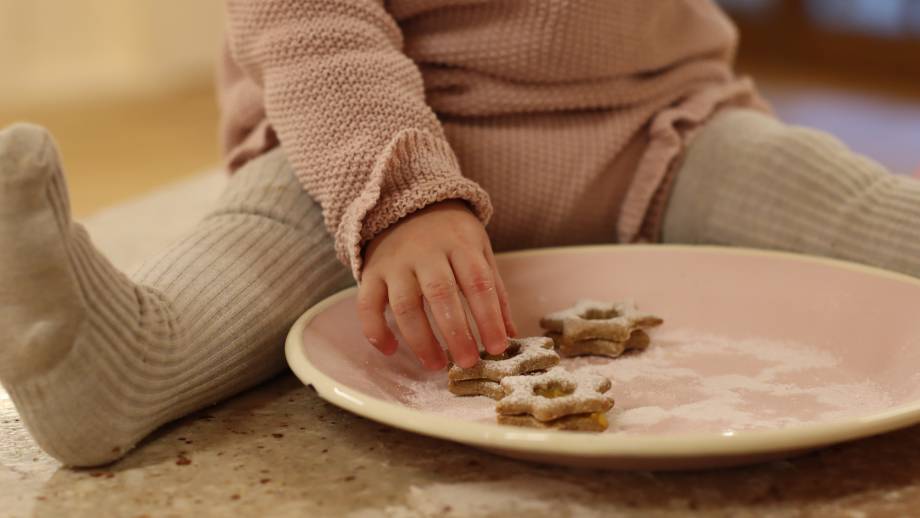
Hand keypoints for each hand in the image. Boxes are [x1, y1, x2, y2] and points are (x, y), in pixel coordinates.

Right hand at [357, 200, 516, 369]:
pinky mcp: (371, 272)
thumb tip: (510, 334)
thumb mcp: (479, 251)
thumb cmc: (451, 236)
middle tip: (467, 363)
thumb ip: (494, 291)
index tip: (497, 347)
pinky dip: (375, 330)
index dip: (488, 317)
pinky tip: (390, 349)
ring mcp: (395, 262)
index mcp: (460, 245)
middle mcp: (426, 252)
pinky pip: (367, 304)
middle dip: (455, 333)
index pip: (477, 282)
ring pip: (405, 304)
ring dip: (420, 339)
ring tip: (435, 365)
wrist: (407, 204)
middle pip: (441, 294)